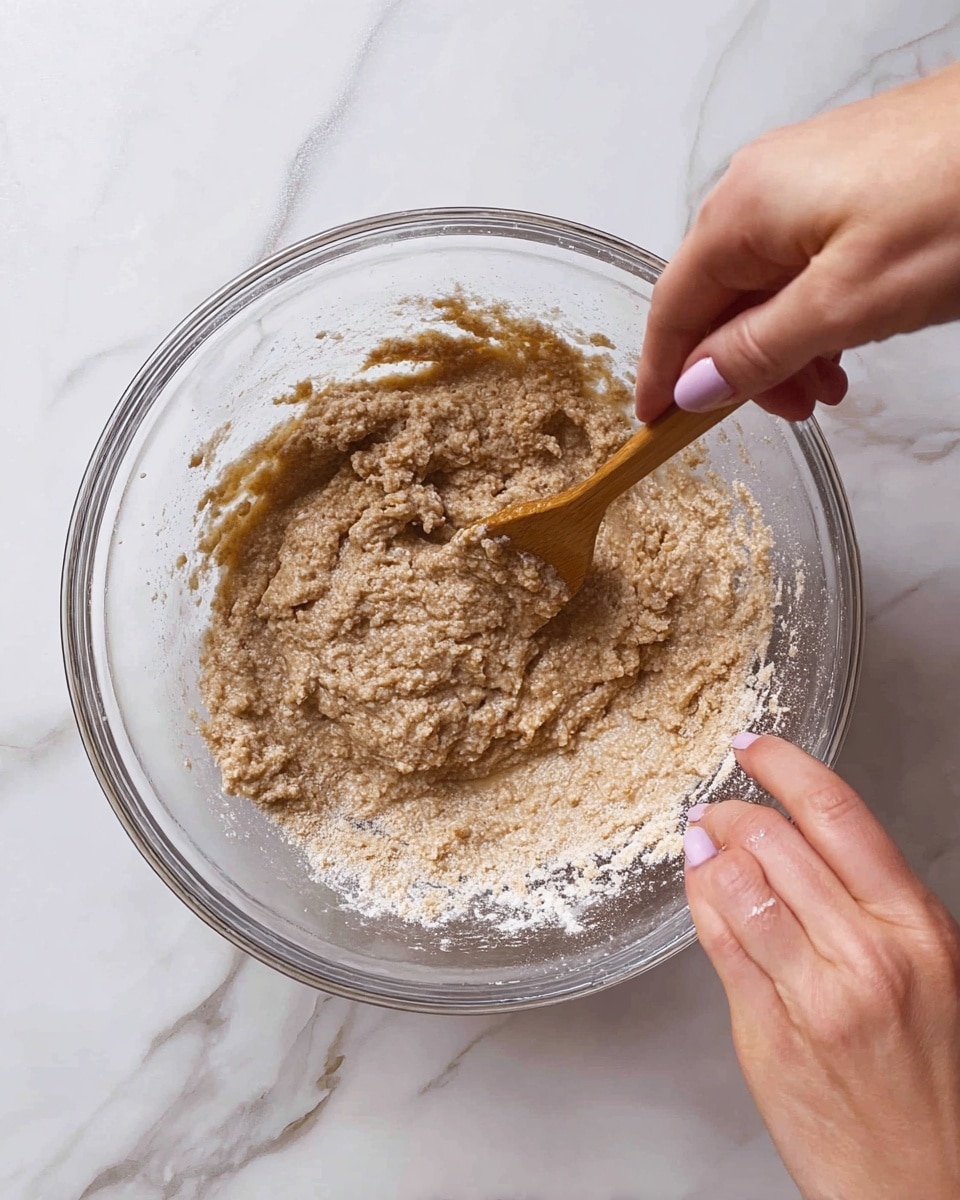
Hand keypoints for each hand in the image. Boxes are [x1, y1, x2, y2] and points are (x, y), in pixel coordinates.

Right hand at [636, 64, 959, 421]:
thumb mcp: (846, 303)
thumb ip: (758, 352)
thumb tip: (695, 385)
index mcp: (742, 210)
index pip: (672, 307)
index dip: (662, 372)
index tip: (655, 421)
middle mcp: (759, 185)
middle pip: (716, 298)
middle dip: (740, 366)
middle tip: (786, 412)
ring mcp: (802, 177)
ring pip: (762, 284)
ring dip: (782, 346)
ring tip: (829, 387)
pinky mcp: (844, 181)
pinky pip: (800, 261)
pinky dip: (811, 312)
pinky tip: (844, 340)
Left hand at [684, 734, 959, 1199]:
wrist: (927, 1187)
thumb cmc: (934, 1076)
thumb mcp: (929, 968)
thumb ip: (866, 901)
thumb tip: (795, 836)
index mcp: (916, 926)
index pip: (839, 813)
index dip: (784, 766)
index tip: (753, 746)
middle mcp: (868, 953)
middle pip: (774, 840)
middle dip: (733, 811)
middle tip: (719, 809)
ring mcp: (816, 995)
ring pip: (736, 882)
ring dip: (708, 849)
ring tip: (703, 840)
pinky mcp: (771, 1032)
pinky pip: (717, 941)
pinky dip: (699, 898)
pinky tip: (699, 884)